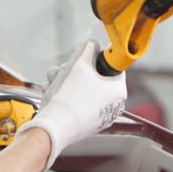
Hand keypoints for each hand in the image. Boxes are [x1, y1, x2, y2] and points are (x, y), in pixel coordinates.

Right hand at [22, 38, 127, 166]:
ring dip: (66, 81)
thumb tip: (93, 44)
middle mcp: (113, 107)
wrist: (53, 127)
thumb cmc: (68, 98)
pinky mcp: (86, 124)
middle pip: (94, 77)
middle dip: (74, 70)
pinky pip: (78, 103)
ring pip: (83, 89)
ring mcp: (100, 117)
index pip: (112, 66)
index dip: (95, 58)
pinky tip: (54, 94)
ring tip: (53, 82)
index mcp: (118, 92)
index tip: (83, 57)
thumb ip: (88, 48)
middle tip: (62, 70)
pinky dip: (66, 97)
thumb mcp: (79, 64)